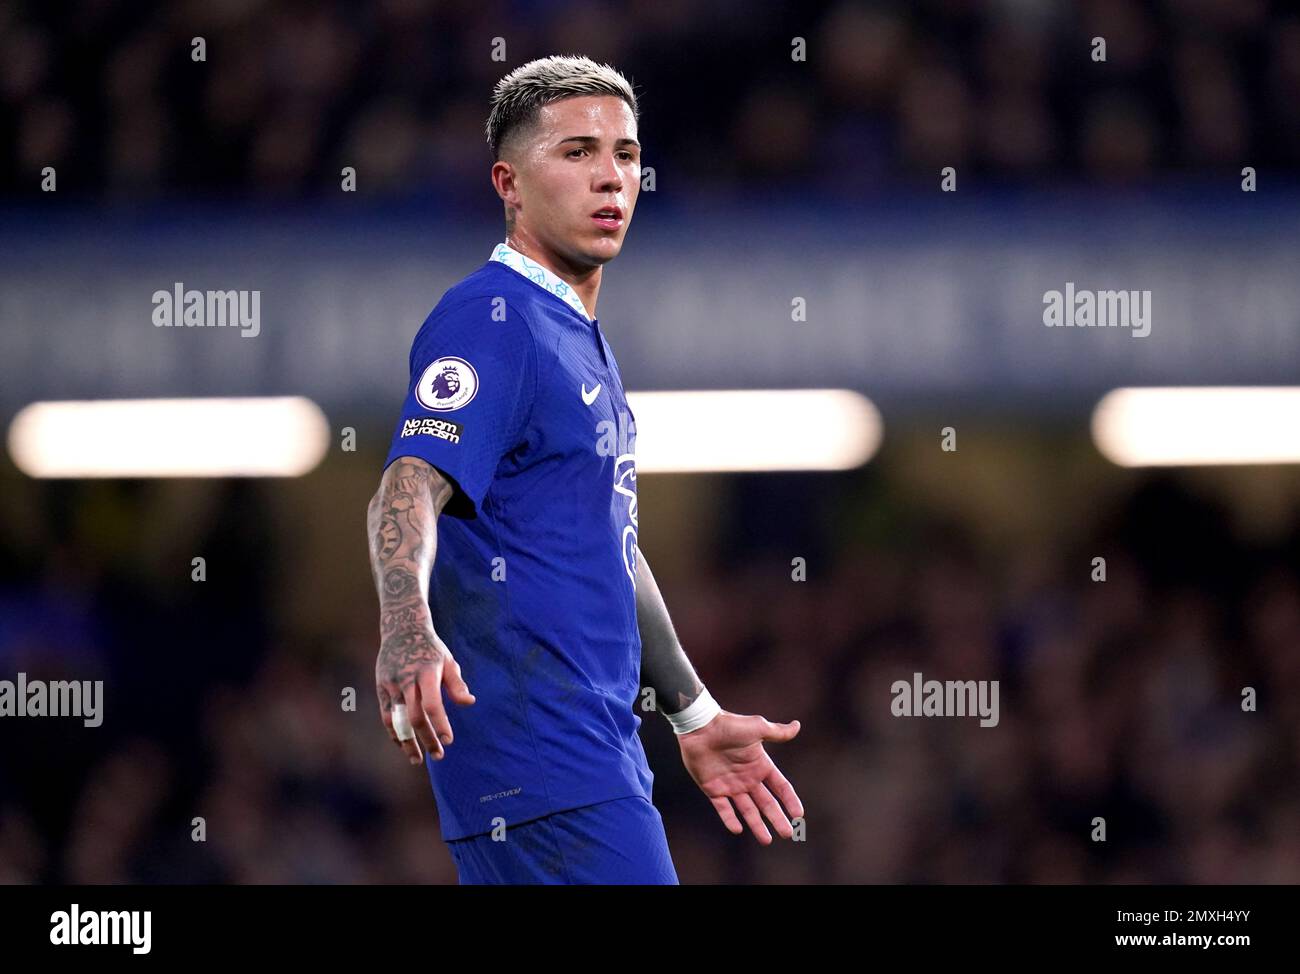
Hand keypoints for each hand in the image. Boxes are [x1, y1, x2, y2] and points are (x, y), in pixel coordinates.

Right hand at [375, 624, 474, 765]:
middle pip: (415, 717)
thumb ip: (457, 684)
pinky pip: (386, 716)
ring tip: (417, 760)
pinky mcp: (381, 687)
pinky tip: (404, 745)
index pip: (432, 704)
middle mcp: (407, 679)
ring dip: (407, 742)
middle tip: (439, 756)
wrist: (402, 629)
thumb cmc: (431, 648)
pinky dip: (395, 732)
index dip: (440, 724)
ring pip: (397, 720)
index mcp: (426, 672)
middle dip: (427, 739)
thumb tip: (469, 703)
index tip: (449, 741)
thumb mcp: (448, 661)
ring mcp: (391, 684)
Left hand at [678, 711, 803, 843]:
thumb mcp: (757, 728)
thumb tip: (797, 725)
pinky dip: (729, 819)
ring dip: (757, 825)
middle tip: (788, 834)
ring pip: (747, 810)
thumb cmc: (729, 725)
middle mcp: (748, 778)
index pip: (780, 786)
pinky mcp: (713, 789)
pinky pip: (723, 808)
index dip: (790, 800)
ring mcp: (731, 785)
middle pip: (766, 803)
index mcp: (760, 765)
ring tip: (766, 840)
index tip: (799, 815)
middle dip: (777, 819)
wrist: (700, 726)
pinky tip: (738, 829)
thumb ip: (777, 732)